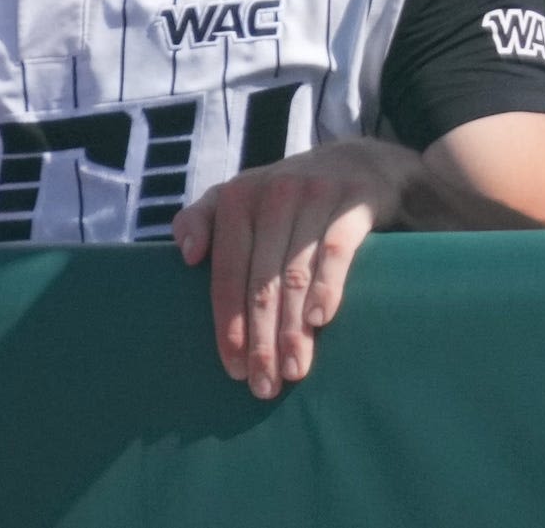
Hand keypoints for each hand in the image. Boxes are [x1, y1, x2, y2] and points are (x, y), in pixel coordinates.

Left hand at [174, 138, 419, 398]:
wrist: (358, 160)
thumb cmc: (287, 195)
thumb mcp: (239, 196)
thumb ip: (201, 218)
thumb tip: (186, 255)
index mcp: (238, 199)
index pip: (227, 273)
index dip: (230, 324)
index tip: (233, 368)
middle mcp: (274, 193)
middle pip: (262, 282)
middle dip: (262, 340)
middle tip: (264, 385)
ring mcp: (315, 194)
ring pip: (296, 274)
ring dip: (293, 329)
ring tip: (294, 370)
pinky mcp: (354, 201)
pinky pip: (337, 250)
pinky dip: (327, 286)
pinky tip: (320, 320)